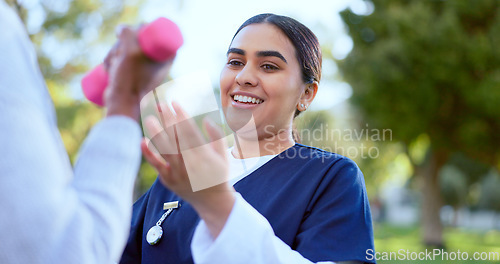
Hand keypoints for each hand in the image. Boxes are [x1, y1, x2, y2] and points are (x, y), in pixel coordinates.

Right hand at [103, 25, 171, 120]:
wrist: (121, 104)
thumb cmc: (130, 80)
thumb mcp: (130, 53)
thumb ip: (127, 34)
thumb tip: (121, 27)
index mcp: (165, 61)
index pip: (156, 35)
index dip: (142, 30)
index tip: (131, 33)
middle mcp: (156, 65)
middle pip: (138, 41)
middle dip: (122, 44)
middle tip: (117, 54)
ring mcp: (142, 70)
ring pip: (127, 50)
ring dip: (114, 54)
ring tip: (110, 66)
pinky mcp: (130, 75)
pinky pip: (120, 61)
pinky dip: (111, 63)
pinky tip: (107, 68)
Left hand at [141, 102, 234, 237]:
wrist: (211, 201)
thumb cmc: (218, 174)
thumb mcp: (223, 154)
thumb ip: (216, 136)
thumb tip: (206, 119)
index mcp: (204, 155)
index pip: (190, 130)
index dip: (181, 115)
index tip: (175, 103)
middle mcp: (189, 163)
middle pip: (175, 136)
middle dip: (167, 119)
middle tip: (160, 104)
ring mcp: (177, 172)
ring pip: (163, 149)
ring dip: (156, 132)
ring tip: (149, 118)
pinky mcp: (168, 179)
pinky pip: (156, 164)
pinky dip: (149, 153)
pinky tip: (143, 140)